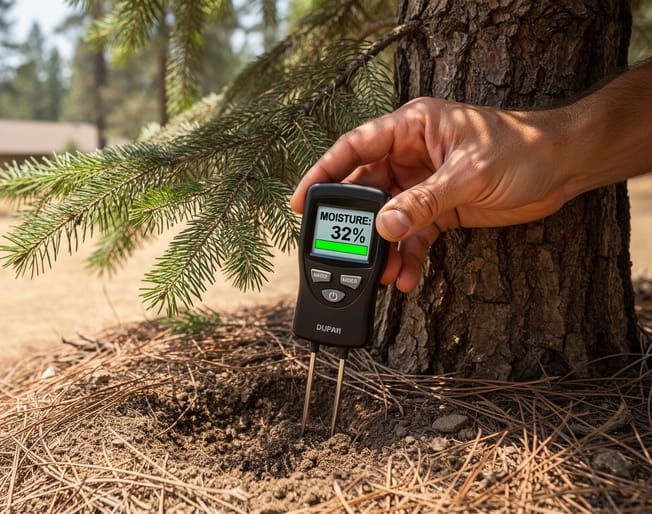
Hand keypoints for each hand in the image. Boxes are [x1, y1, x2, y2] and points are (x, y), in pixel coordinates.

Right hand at [291, 97, 571, 291]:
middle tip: (338, 249)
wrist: (566, 167)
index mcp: (412, 127)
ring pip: (387, 218)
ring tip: (379, 273)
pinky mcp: (440, 209)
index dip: (323, 172)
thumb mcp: (469, 173)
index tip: (301, 201)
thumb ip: (424, 201)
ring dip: (382, 247)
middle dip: (353, 223)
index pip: (354, 147)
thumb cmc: (524, 148)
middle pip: (365, 188)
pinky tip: (406, 278)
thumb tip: (384, 227)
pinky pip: (413, 235)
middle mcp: (412, 154)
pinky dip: (408, 257)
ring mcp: (423, 183)